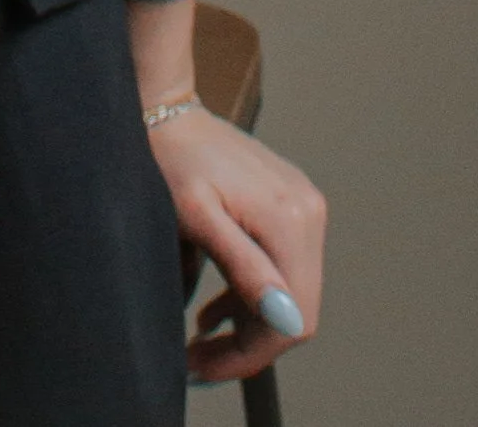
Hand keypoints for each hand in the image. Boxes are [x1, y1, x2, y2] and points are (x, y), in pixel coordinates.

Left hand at [144, 101, 324, 389]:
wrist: (169, 113)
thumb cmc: (172, 160)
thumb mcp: (196, 217)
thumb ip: (242, 266)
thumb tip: (283, 316)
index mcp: (289, 218)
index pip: (292, 318)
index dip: (250, 354)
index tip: (204, 365)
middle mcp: (308, 212)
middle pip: (296, 311)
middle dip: (249, 344)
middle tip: (200, 355)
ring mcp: (305, 207)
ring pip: (291, 294)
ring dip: (251, 323)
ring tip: (203, 332)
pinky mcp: (293, 205)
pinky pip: (285, 268)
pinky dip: (255, 295)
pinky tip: (218, 306)